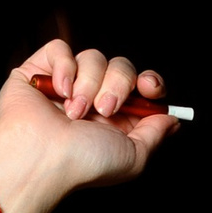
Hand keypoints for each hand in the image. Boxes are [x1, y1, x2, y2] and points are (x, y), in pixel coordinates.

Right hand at [0, 40, 176, 205]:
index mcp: (115, 118)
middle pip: (121, 66)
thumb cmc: (83, 164)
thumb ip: (156, 134)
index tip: (149, 88)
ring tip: (75, 112)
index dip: (150, 82)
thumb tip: (173, 119)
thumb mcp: (133, 156)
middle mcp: (92, 99)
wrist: (42, 159)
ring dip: (89, 84)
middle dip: (118, 84)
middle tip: (104, 110)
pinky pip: (60, 49)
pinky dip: (64, 67)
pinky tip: (59, 92)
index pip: (141, 86)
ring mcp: (65, 84)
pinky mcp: (38, 72)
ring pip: (93, 57)